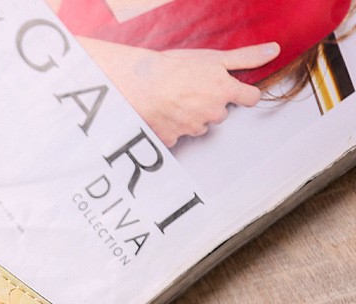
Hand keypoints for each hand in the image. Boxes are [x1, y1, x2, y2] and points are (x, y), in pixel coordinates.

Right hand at [82, 39, 280, 146]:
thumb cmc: (175, 68)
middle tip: (193, 89)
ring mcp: (192, 129)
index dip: (244, 93)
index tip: (235, 90)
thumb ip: (246, 57)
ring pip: (199, 125)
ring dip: (192, 116)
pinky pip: (177, 135)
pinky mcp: (173, 139)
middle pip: (221, 113)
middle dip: (211, 103)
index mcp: (225, 92)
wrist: (141, 86)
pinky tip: (164, 113)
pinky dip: (172, 127)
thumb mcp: (213, 57)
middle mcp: (213, 114)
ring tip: (175, 100)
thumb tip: (275, 50)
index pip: (251, 97)